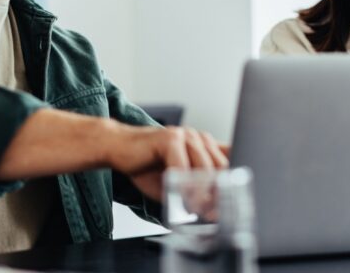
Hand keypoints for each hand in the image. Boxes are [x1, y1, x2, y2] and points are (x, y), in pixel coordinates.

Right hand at [106, 125, 228, 200]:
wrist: (117, 148)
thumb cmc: (146, 166)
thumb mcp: (177, 182)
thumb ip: (195, 191)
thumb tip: (214, 212)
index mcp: (205, 146)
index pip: (230, 162)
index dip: (233, 184)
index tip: (230, 205)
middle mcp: (199, 138)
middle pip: (221, 167)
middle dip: (219, 193)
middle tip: (213, 214)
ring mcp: (185, 135)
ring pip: (204, 168)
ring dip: (202, 193)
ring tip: (197, 210)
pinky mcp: (169, 138)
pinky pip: (182, 166)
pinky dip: (182, 185)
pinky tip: (179, 197)